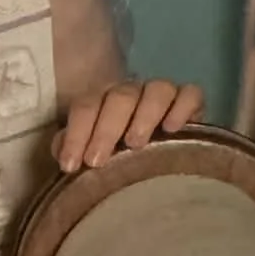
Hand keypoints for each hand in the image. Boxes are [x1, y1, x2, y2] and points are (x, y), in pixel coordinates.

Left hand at [52, 78, 204, 174]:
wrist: (161, 153)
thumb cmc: (118, 153)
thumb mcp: (91, 150)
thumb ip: (72, 148)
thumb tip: (63, 156)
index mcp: (103, 101)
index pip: (85, 106)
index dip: (76, 134)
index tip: (71, 165)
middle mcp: (131, 93)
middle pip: (119, 97)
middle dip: (106, 129)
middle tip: (98, 161)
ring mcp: (162, 94)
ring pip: (156, 90)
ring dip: (144, 115)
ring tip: (135, 143)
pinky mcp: (191, 102)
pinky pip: (190, 94)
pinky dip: (182, 107)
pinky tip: (173, 129)